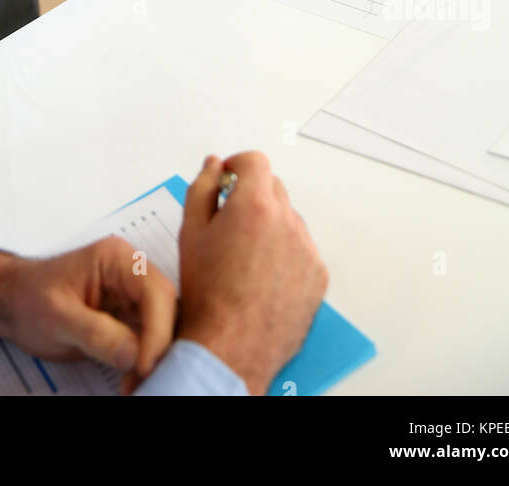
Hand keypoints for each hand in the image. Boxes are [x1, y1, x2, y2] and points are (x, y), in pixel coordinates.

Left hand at [0, 238, 176, 392]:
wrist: (12, 302)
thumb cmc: (29, 298)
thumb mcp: (58, 316)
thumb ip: (96, 333)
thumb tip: (133, 354)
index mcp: (116, 258)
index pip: (154, 292)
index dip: (157, 330)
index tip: (145, 364)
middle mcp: (130, 272)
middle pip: (166, 308)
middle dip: (159, 346)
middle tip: (145, 379)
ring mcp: (131, 294)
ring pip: (162, 325)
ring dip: (154, 356)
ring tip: (136, 383)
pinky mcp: (128, 317)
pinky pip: (148, 338)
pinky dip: (144, 361)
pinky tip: (132, 380)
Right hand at [177, 153, 327, 394]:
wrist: (230, 347)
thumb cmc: (207, 294)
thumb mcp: (190, 233)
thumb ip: (202, 188)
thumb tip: (214, 165)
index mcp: (255, 206)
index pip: (255, 161)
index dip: (238, 166)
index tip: (228, 180)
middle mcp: (288, 222)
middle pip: (273, 188)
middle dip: (253, 196)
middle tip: (231, 224)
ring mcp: (307, 250)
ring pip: (289, 220)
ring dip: (271, 226)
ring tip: (246, 259)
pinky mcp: (318, 276)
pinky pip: (303, 251)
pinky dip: (286, 255)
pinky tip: (264, 278)